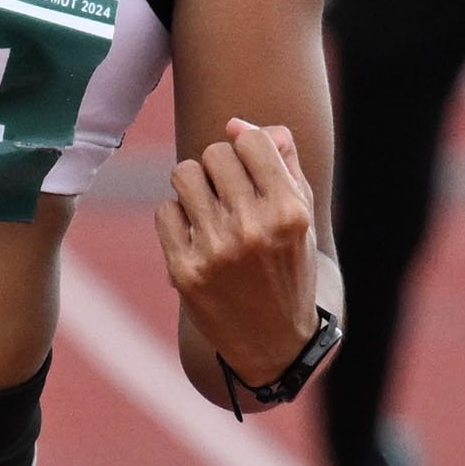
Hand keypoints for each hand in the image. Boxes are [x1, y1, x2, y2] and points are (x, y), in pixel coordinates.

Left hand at [156, 117, 319, 388]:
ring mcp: (215, 251)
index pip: (250, 140)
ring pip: (184, 174)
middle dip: (219, 166)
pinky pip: (164, 210)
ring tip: (209, 208)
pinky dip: (177, 217)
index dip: (246, 146)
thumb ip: (281, 160)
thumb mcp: (300, 214)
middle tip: (229, 192)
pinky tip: (196, 235)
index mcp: (289, 212)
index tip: (249, 166)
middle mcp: (252, 229)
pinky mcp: (184, 271)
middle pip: (214, 153)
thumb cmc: (288, 266)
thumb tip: (235, 123)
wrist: (273, 341)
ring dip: (195, 185)